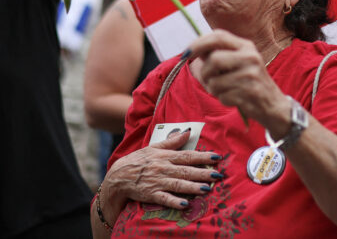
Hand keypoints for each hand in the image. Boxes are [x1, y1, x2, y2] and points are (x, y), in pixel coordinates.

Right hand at [103, 129, 222, 212]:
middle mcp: (163, 168)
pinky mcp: (151, 194)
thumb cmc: (138, 161)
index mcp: (165, 156)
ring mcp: (158, 182)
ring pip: (178, 184)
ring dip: (192, 187)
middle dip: (202, 173)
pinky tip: (185, 204)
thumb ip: (172, 142)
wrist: (119, 175)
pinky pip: (164, 198)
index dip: (202, 156)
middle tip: (218, 175)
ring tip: (206, 189)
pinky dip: (174, 201)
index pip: (187, 156)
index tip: (217, 157)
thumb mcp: (154, 148)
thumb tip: (187, 132)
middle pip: (186, 170)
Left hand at [189, 31, 289, 134]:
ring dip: (213, 89)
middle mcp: (250, 57)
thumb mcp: (238, 63)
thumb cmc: (249, 82)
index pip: (218, 36)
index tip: (187, 53)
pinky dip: (223, 99)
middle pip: (214, 59)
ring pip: (215, 80)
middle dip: (205, 72)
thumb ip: (216, 56)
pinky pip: (222, 96)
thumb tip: (191, 53)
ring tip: (224, 90)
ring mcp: (251, 74)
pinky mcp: (250, 92)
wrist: (273, 104)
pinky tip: (234, 98)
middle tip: (208, 79)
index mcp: (246, 46)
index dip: (199, 43)